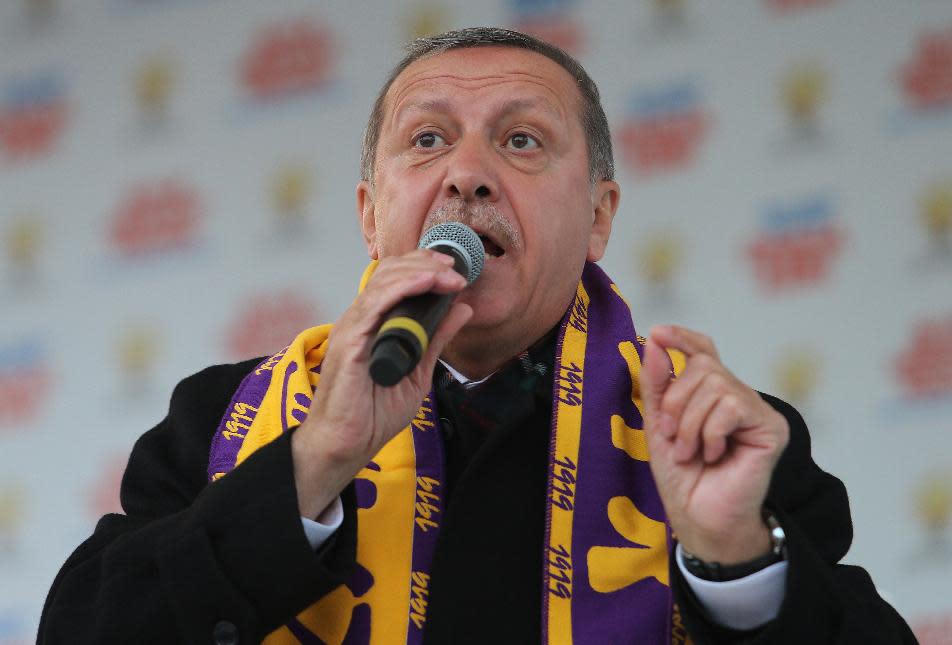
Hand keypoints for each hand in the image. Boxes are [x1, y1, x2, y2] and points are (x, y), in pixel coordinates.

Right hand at [291, 250, 472, 517]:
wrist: (347, 444)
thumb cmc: (373, 413)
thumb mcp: (419, 371)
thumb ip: (437, 338)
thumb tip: (461, 309)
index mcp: (374, 324)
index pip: (396, 280)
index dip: (424, 267)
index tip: (454, 270)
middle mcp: (361, 319)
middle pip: (390, 273)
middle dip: (425, 263)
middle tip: (455, 266)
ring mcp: (353, 327)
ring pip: (384, 280)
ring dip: (420, 271)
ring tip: (448, 273)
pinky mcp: (350, 340)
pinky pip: (376, 302)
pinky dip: (403, 286)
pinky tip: (426, 282)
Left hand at [642, 325, 788, 563]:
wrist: (699, 518)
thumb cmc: (682, 477)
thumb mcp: (659, 425)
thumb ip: (657, 385)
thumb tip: (655, 342)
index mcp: (711, 395)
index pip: (704, 352)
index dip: (684, 338)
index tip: (658, 333)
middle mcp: (737, 397)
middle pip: (704, 366)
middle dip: (677, 400)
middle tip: (672, 435)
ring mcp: (757, 411)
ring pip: (717, 385)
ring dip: (691, 423)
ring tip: (691, 452)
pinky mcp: (772, 428)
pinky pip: (732, 406)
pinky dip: (711, 431)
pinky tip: (714, 454)